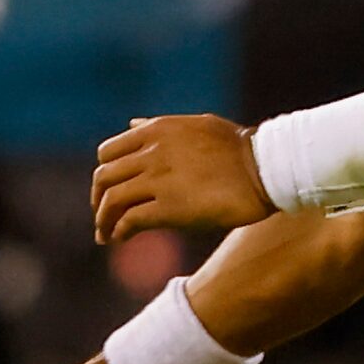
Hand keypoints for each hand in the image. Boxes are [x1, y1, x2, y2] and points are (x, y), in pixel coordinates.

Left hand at [92, 114, 276, 243]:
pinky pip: (130, 221)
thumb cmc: (238, 149)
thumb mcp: (197, 125)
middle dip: (98, 201)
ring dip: (103, 221)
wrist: (264, 170)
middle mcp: (152, 153)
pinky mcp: (169, 208)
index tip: (107, 192)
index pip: (107, 153)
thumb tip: (132, 125)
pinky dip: (119, 232)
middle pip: (103, 179)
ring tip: (106, 236)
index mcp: (157, 131)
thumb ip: (160, 127)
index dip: (104, 175)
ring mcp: (159, 180)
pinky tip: (122, 239)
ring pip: (111, 201)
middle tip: (103, 218)